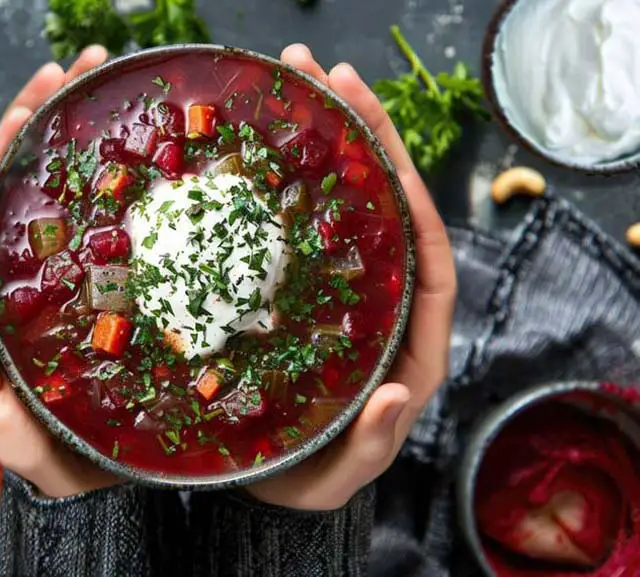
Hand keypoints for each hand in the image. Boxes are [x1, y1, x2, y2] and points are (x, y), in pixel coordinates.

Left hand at [0, 46, 118, 498]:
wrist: (91, 480)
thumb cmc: (43, 454)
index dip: (1, 159)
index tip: (28, 107)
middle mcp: (18, 280)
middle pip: (22, 187)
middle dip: (42, 123)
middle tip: (76, 69)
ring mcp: (61, 281)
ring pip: (62, 198)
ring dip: (77, 139)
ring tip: (101, 84)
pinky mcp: (99, 290)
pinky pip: (101, 231)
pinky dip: (115, 188)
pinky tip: (137, 153)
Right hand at [245, 45, 456, 510]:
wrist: (272, 477)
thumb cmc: (311, 478)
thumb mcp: (337, 474)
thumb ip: (369, 444)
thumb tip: (396, 394)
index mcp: (410, 346)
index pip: (430, 266)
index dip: (415, 211)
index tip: (388, 158)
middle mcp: (383, 305)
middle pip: (390, 212)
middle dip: (370, 141)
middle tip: (331, 77)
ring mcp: (341, 289)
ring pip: (347, 204)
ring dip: (330, 140)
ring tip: (299, 78)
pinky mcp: (302, 286)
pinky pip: (304, 225)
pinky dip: (290, 180)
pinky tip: (266, 139)